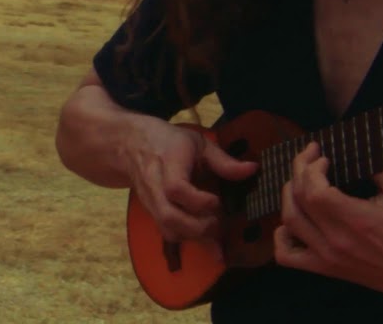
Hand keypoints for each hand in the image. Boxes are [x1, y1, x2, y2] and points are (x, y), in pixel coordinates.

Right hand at [127, 119, 256, 247]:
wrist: (129, 145)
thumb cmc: (169, 141)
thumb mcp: (197, 143)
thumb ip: (223, 160)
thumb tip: (253, 170)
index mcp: (168, 161)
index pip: (176, 188)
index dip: (199, 202)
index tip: (218, 202)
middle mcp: (155, 185)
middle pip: (169, 216)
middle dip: (198, 228)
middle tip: (220, 226)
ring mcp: (150, 201)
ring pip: (167, 228)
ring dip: (193, 238)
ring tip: (216, 236)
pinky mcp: (151, 212)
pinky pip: (166, 232)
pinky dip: (187, 239)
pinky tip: (205, 242)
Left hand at [274, 142, 382, 300]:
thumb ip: (378, 168)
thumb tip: (357, 147)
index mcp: (354, 219)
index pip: (314, 189)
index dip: (311, 167)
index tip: (322, 155)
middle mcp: (335, 239)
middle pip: (298, 200)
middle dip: (298, 172)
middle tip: (309, 157)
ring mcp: (326, 256)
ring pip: (289, 222)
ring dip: (289, 196)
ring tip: (300, 181)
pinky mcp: (325, 269)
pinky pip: (287, 256)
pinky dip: (281, 236)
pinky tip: (291, 221)